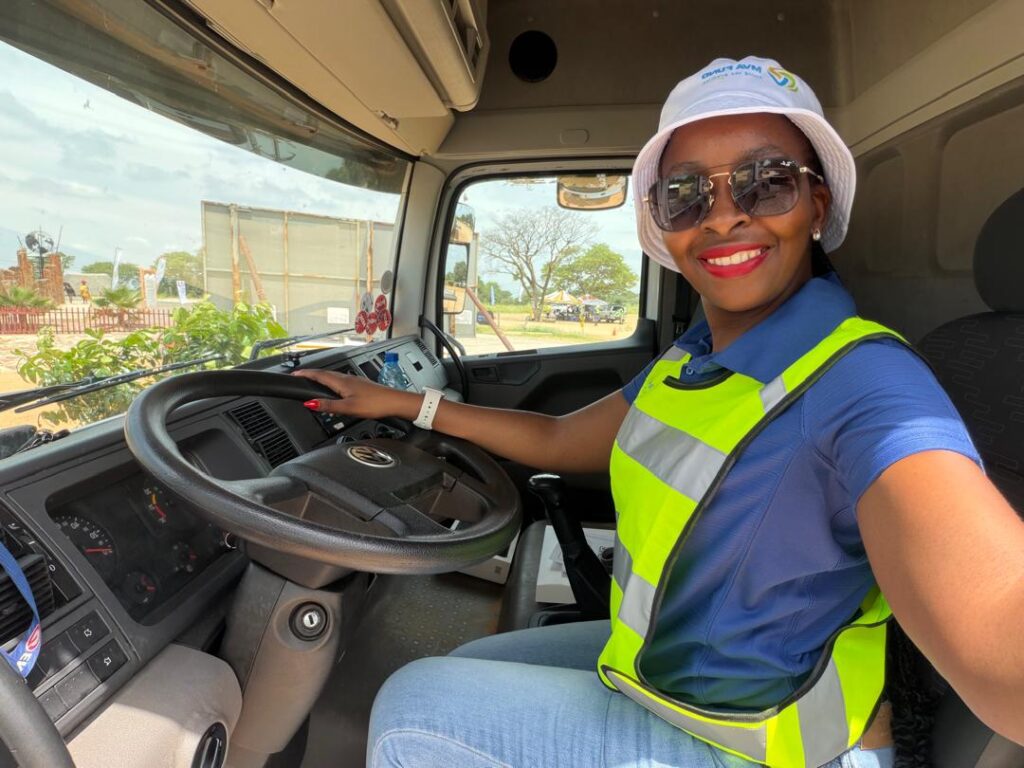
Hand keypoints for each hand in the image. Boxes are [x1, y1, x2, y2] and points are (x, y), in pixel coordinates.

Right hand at [291, 369, 418, 420]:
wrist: (395, 402)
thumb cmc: (375, 404)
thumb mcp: (349, 408)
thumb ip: (329, 406)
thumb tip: (310, 403)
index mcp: (342, 382)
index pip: (319, 375)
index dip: (305, 374)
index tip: (294, 374)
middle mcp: (347, 378)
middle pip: (325, 374)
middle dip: (311, 374)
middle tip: (301, 376)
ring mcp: (355, 381)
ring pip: (333, 377)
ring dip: (322, 378)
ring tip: (314, 381)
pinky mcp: (361, 385)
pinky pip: (341, 381)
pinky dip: (332, 382)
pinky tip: (335, 389)